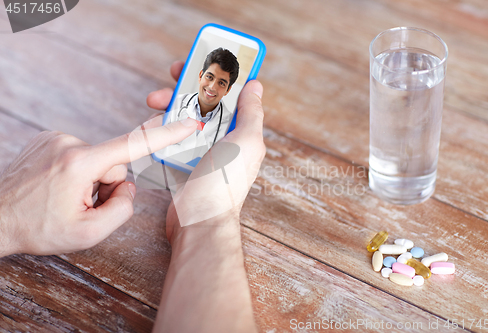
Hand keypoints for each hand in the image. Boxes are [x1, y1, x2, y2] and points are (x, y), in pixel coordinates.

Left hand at [0, 76, 197, 257]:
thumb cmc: (38, 228)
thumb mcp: (89, 233)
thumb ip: (123, 210)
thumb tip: (129, 187)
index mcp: (81, 164)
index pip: (134, 144)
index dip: (167, 133)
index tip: (189, 123)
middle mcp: (69, 143)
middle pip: (114, 164)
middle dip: (107, 185)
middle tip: (82, 205)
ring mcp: (56, 138)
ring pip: (97, 160)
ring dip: (90, 181)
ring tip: (65, 198)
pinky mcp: (49, 138)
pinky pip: (81, 155)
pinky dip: (77, 172)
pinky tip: (58, 187)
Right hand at [146, 61, 264, 242]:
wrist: (198, 222)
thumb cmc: (224, 184)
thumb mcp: (245, 143)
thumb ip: (251, 113)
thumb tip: (256, 85)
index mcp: (241, 131)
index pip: (232, 93)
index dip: (219, 73)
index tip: (203, 59)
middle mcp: (223, 138)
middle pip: (204, 101)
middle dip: (187, 85)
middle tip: (170, 75)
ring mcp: (201, 150)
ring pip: (184, 116)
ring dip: (169, 104)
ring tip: (153, 102)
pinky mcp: (182, 161)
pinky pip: (171, 136)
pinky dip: (161, 127)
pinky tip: (151, 124)